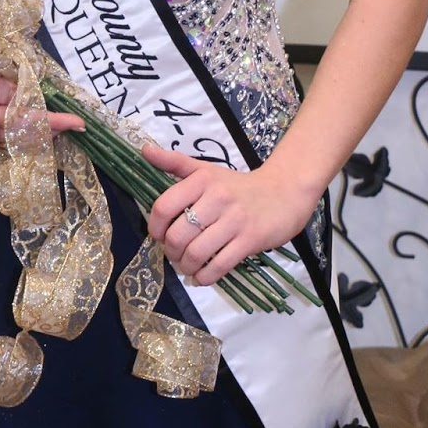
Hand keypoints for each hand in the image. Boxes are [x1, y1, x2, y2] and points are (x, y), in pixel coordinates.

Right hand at [0, 39, 83, 145]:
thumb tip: (25, 97)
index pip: (26, 123)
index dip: (55, 122)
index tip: (79, 122)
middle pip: (24, 131)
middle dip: (53, 128)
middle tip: (79, 123)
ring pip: (16, 128)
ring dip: (41, 124)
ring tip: (65, 120)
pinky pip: (7, 120)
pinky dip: (26, 118)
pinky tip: (36, 112)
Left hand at [142, 145, 317, 285]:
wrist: (284, 193)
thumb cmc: (237, 185)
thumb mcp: (206, 170)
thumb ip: (174, 162)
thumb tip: (143, 150)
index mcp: (202, 180)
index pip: (164, 206)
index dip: (155, 226)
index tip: (158, 234)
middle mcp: (217, 198)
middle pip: (178, 235)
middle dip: (171, 251)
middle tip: (174, 254)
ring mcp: (234, 220)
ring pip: (196, 253)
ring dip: (185, 267)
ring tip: (186, 266)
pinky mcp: (250, 240)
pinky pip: (219, 266)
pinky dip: (204, 277)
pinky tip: (201, 276)